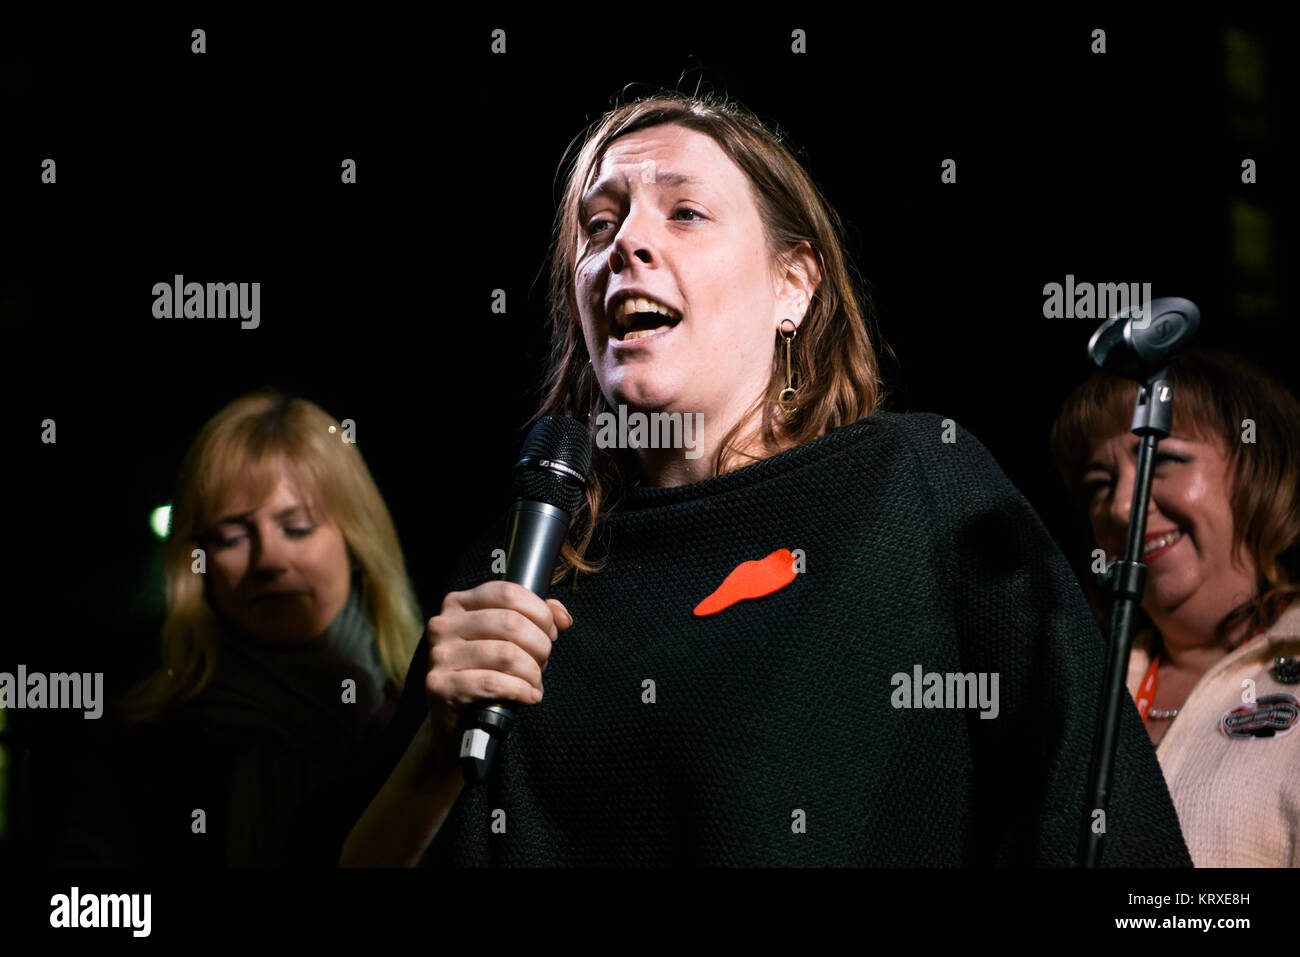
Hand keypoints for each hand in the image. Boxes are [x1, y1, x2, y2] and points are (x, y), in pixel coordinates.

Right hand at [425, 581, 572, 741]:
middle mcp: (445, 624)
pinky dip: (520, 690)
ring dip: (532, 671)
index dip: (539, 612)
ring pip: (505, 654)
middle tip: (543, 661)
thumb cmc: (483, 669)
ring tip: (535, 682)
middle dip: (539, 644)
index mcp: (459, 603)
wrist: (454, 716)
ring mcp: (440, 655)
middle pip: (510, 622)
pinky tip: (529, 695)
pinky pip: (492, 683)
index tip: (550, 631)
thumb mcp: (505, 637)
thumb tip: (563, 617)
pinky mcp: (440, 685)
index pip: (508, 593)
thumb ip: (537, 618)